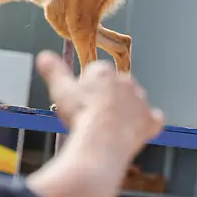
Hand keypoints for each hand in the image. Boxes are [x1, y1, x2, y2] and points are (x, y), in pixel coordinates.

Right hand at [36, 51, 163, 157]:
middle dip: (107, 96)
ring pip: (134, 101)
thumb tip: (44, 56)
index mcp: (104, 72)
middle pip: (116, 85)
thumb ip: (53, 71)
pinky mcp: (150, 121)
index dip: (86, 87)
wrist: (102, 140)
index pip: (96, 73)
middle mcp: (126, 82)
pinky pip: (152, 119)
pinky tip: (136, 129)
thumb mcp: (59, 89)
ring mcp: (140, 102)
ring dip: (125, 109)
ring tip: (109, 124)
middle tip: (92, 113)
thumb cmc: (81, 115)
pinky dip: (146, 123)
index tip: (80, 99)